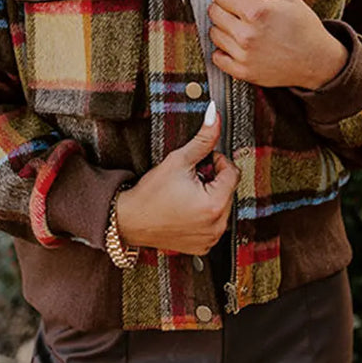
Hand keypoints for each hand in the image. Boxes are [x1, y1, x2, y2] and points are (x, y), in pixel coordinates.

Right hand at [115, 104, 239, 254]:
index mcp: (215, 204)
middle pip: (229, 190)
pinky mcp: (203, 247)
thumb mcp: (178, 160)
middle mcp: (218, 226)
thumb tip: (215, 115)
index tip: (200, 163)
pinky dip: (204, 216)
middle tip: (190, 179)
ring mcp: (211, 239)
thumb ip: (203, 139)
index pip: (232, 173)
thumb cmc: (150, 193)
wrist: (128, 220)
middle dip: (213, 180)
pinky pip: (214, 224)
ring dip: (210, 197)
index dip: (217, 162)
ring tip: (186, 195)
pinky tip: (185, 210)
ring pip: (223, 207)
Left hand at [206, 0, 347, 90]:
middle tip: (243, 11)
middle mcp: (247, 35)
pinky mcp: (243, 72)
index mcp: (257, 11)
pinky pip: (217, 57)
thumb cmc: (303, 25)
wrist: (317, 60)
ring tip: (244, 28)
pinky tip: (240, 45)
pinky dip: (225, 50)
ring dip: (224, 28)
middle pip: (213, 12)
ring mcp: (244, 56)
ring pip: (213, 33)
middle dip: (225, 7)